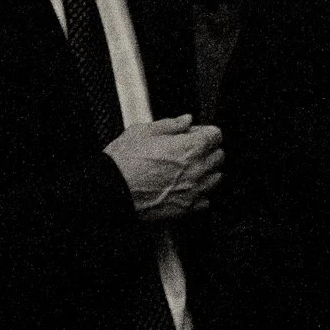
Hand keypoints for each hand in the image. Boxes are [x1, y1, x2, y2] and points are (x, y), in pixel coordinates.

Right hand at [105, 115, 222, 222]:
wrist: (111, 191)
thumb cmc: (123, 163)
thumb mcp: (143, 132)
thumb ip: (170, 124)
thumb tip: (185, 120)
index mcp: (190, 147)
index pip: (216, 135)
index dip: (203, 131)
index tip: (193, 134)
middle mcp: (197, 169)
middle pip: (218, 156)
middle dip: (207, 150)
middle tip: (188, 150)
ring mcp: (193, 190)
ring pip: (216, 178)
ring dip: (206, 171)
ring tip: (186, 169)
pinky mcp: (186, 208)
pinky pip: (205, 200)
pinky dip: (199, 193)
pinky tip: (184, 188)